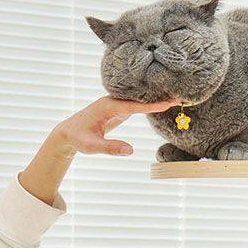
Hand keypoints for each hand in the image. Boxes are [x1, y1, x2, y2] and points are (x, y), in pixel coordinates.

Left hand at [52, 95, 182, 155]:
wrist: (68, 132)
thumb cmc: (79, 138)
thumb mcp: (92, 146)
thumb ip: (110, 148)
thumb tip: (130, 151)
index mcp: (107, 107)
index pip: (133, 105)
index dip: (151, 105)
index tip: (167, 103)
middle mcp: (113, 101)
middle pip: (140, 98)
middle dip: (159, 97)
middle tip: (179, 96)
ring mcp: (117, 103)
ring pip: (140, 99)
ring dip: (157, 98)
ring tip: (177, 97)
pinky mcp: (119, 108)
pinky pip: (138, 104)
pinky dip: (151, 103)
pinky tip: (163, 103)